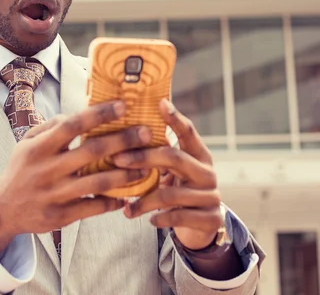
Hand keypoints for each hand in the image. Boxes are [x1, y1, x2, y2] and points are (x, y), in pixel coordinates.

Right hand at [0, 101, 152, 256]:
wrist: (4, 209)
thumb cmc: (22, 169)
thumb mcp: (26, 143)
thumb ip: (50, 127)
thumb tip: (77, 115)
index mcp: (38, 148)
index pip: (72, 126)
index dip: (98, 115)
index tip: (122, 106)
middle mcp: (47, 170)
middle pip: (91, 152)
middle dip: (123, 141)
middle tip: (146, 133)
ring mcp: (54, 194)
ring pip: (98, 182)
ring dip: (126, 174)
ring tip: (146, 167)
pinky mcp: (61, 216)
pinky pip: (93, 207)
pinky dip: (113, 202)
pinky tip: (127, 195)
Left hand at [112, 99, 222, 250]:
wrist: (200, 226)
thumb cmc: (177, 190)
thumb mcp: (172, 171)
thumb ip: (159, 153)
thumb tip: (124, 131)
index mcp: (199, 155)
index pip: (188, 132)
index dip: (175, 117)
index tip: (159, 102)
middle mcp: (207, 172)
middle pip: (173, 157)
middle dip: (142, 157)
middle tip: (117, 159)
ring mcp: (211, 196)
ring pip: (170, 194)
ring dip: (143, 200)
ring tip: (127, 204)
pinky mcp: (211, 219)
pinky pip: (177, 217)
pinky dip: (158, 218)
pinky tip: (148, 219)